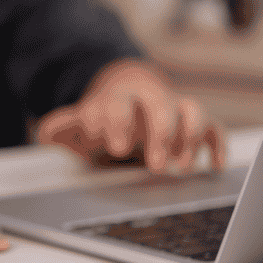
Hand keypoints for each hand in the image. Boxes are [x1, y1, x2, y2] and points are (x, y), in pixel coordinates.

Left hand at [36, 59, 224, 173]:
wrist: (128, 94)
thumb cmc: (102, 117)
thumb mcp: (79, 123)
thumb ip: (61, 127)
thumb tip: (45, 132)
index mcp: (117, 99)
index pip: (117, 103)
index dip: (116, 121)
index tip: (115, 146)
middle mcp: (149, 100)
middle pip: (159, 106)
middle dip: (160, 133)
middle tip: (156, 166)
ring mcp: (173, 110)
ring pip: (191, 110)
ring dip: (189, 137)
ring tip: (182, 169)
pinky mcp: (194, 123)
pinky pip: (213, 128)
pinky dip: (217, 144)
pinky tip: (214, 167)